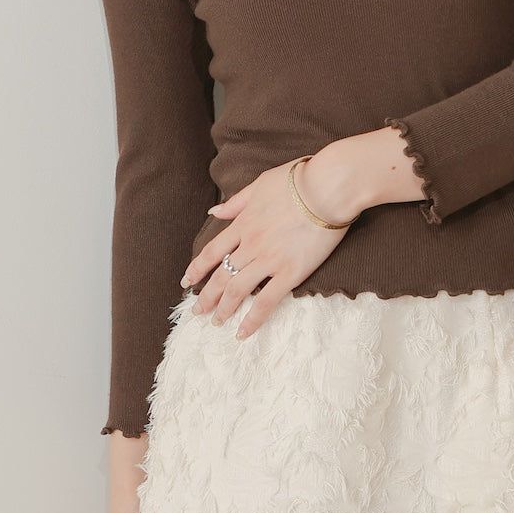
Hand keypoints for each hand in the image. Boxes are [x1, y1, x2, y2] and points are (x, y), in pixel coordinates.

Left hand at [181, 153, 360, 338]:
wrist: (327, 187)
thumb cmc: (298, 180)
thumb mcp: (260, 183)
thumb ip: (237, 201)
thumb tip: (214, 211)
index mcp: (243, 223)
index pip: (213, 251)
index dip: (198, 268)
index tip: (186, 281)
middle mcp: (251, 244)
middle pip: (221, 275)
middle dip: (207, 296)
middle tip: (198, 311)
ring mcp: (269, 260)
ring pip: (238, 291)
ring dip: (224, 309)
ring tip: (216, 322)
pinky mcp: (291, 272)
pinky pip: (266, 301)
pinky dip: (252, 319)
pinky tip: (243, 332)